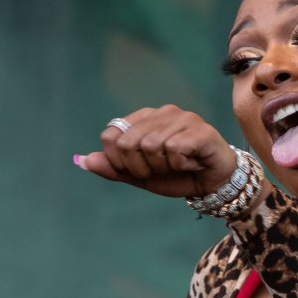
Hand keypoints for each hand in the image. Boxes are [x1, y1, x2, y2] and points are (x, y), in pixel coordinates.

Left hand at [75, 105, 236, 197]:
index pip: (111, 136)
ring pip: (151, 146)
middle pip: (128, 143)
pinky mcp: (200, 130)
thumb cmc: (179, 176)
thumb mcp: (141, 176)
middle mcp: (163, 112)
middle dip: (140, 168)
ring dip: (162, 167)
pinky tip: (191, 164)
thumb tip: (83, 161)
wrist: (214, 185)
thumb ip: (114, 168)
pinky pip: (174, 149)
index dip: (119, 161)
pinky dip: (180, 165)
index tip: (138, 171)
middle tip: (161, 170)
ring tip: (179, 166)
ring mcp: (183, 118)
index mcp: (145, 119)